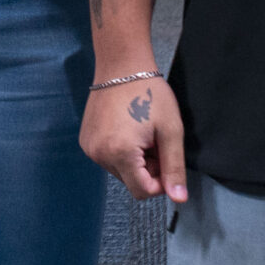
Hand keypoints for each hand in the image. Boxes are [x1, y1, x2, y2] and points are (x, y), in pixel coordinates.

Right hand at [79, 74, 187, 203]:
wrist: (121, 65)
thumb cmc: (149, 93)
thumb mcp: (170, 130)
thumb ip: (174, 167)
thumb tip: (179, 199)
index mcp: (120, 153)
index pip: (143, 192)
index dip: (160, 183)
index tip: (166, 159)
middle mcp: (99, 154)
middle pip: (131, 182)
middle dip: (148, 169)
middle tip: (154, 141)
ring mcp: (89, 147)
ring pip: (120, 172)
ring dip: (135, 161)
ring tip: (140, 133)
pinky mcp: (85, 140)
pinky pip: (108, 159)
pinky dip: (121, 152)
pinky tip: (126, 130)